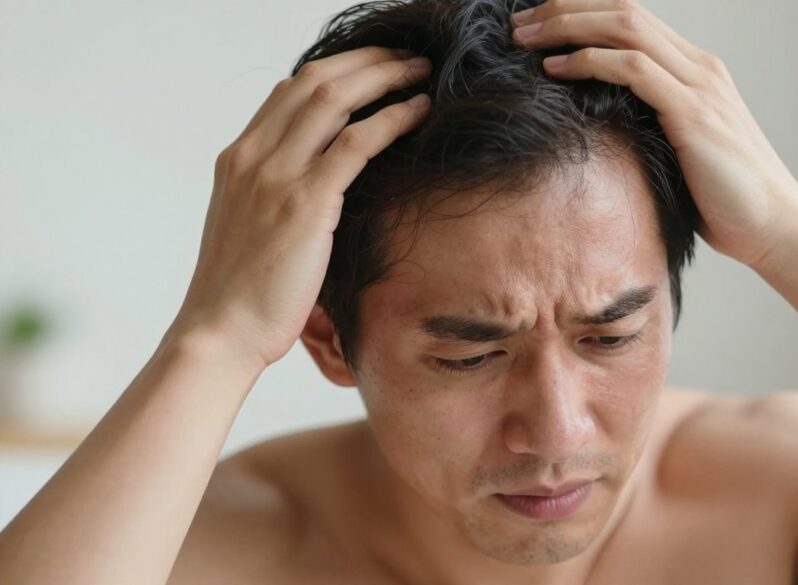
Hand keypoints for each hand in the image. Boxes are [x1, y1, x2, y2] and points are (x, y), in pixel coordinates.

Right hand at [171, 47, 431, 368]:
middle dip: (367, 61)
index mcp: (237, 158)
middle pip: (314, 81)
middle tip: (407, 58)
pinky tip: (420, 111)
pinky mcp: (305, 203)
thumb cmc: (241, 293)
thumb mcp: (249, 227)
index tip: (373, 67)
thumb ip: (274, 193)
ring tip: (420, 72)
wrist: (220, 332)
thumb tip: (318, 182)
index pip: (289, 90)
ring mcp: (276, 176)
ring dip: (385, 77)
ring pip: (336, 99)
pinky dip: (393, 119)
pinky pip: (358, 143)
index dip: (338, 69)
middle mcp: (253, 156)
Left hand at [511, 0, 797, 268]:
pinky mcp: (694, 113)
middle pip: (624, 11)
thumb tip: (596, 134)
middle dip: (564, 10)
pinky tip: (555, 69)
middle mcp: (700, 67)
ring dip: (568, 27)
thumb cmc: (725, 201)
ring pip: (626, 28)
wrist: (776, 228)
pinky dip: (590, 62)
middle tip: (517, 23)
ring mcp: (700, 86)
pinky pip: (634, 69)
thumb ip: (647, 130)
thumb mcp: (679, 154)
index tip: (536, 27)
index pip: (632, 20)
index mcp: (696, 72)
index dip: (580, 14)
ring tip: (524, 39)